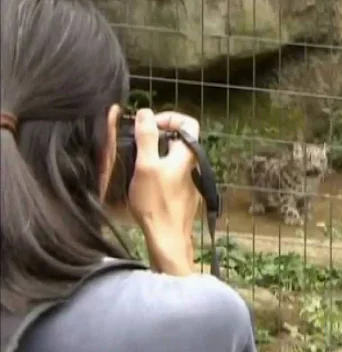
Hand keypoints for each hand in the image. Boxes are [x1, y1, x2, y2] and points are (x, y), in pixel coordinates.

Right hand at [127, 109, 200, 275]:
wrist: (168, 238)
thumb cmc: (156, 203)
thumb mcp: (145, 166)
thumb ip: (146, 138)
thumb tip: (146, 113)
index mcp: (188, 154)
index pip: (189, 123)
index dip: (170, 118)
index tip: (150, 124)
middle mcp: (194, 166)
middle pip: (179, 140)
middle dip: (158, 136)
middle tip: (138, 141)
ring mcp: (190, 181)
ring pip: (174, 158)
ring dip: (156, 154)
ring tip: (138, 162)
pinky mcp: (184, 195)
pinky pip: (173, 174)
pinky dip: (159, 171)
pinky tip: (144, 182)